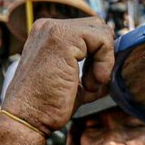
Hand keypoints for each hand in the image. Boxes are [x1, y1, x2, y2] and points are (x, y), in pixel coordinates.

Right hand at [0, 16, 113, 144]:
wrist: (27, 118)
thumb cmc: (48, 105)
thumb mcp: (75, 82)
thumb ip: (93, 69)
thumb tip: (117, 64)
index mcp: (48, 33)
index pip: (89, 30)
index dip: (100, 54)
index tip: (92, 80)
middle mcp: (48, 26)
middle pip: (97, 26)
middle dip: (104, 54)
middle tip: (93, 82)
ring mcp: (53, 29)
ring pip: (101, 30)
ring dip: (104, 60)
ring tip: (90, 84)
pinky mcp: (62, 37)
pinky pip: (101, 39)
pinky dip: (105, 62)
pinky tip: (91, 82)